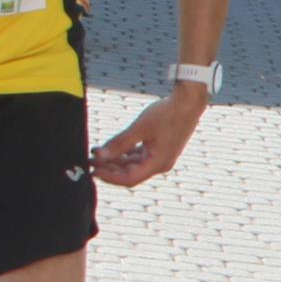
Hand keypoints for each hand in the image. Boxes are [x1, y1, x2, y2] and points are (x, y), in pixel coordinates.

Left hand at [89, 90, 204, 186]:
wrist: (189, 102)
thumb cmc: (167, 113)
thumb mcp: (139, 128)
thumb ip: (119, 143)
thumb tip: (99, 156)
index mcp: (157, 163)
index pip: (129, 179)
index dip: (109, 177)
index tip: (93, 171)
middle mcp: (160, 164)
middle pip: (130, 173)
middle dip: (110, 168)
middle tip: (91, 160)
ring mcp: (161, 157)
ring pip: (134, 165)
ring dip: (116, 161)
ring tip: (99, 153)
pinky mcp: (161, 149)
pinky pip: (140, 157)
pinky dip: (126, 154)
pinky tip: (114, 148)